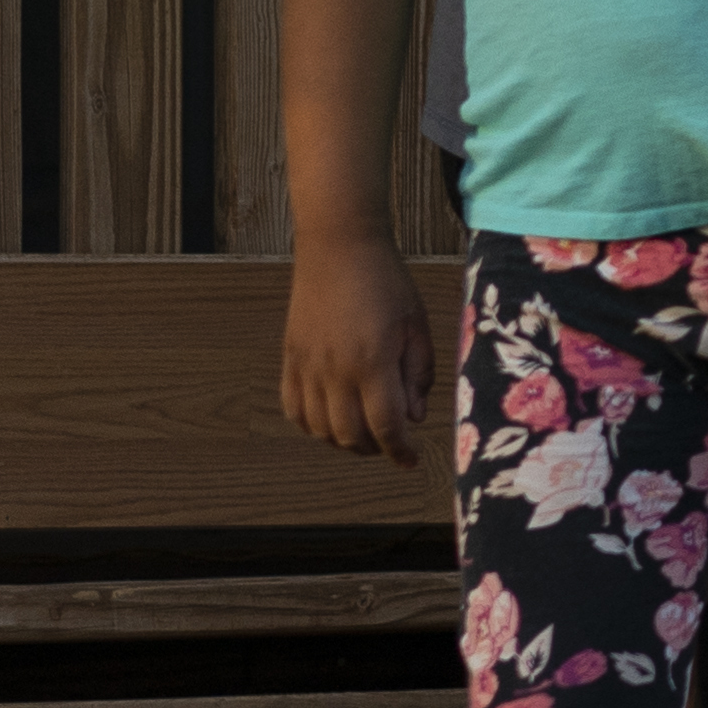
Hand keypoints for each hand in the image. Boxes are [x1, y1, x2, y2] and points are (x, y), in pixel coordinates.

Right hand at [281, 245, 437, 463]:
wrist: (339, 246)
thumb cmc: (386, 282)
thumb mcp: (417, 325)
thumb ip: (418, 374)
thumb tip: (414, 417)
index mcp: (372, 362)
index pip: (386, 426)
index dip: (400, 452)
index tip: (411, 461)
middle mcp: (335, 370)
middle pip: (349, 435)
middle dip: (374, 448)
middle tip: (390, 443)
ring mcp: (307, 366)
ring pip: (319, 429)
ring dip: (343, 440)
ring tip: (362, 431)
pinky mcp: (290, 357)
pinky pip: (293, 408)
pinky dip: (311, 425)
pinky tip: (329, 418)